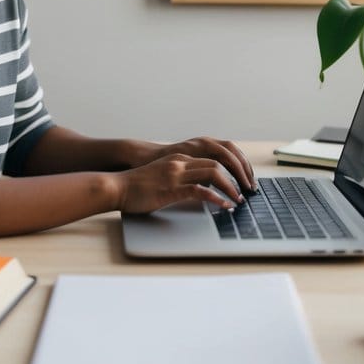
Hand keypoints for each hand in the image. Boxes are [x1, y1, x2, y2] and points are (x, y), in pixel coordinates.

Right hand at [113, 154, 245, 213]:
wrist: (116, 187)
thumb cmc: (137, 186)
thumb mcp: (163, 176)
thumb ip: (180, 178)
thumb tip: (198, 189)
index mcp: (180, 158)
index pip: (214, 157)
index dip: (232, 168)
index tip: (242, 181)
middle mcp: (181, 162)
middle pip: (219, 162)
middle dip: (237, 176)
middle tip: (247, 191)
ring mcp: (176, 174)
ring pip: (213, 173)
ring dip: (230, 187)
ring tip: (239, 199)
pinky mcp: (171, 188)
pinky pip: (200, 191)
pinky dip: (216, 199)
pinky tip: (224, 207)